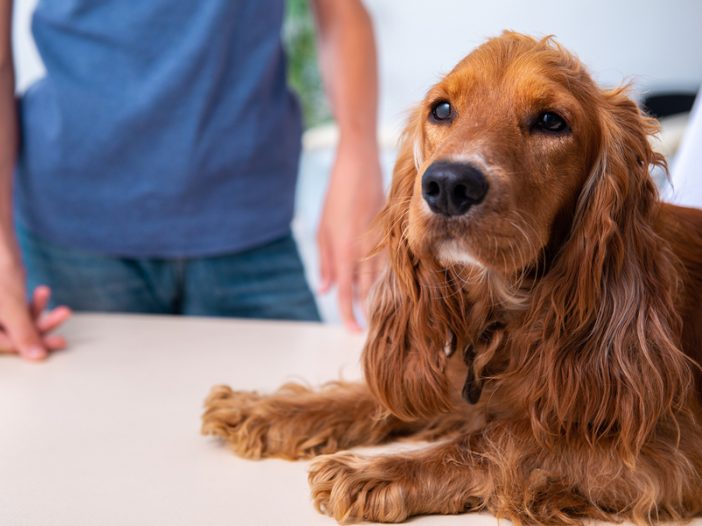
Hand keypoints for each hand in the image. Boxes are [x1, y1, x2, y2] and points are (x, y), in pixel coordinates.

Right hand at [0, 263, 70, 359]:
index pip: (3, 345)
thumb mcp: (11, 305)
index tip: (59, 342)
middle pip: (11, 334)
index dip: (32, 345)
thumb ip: (24, 332)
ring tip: (53, 299)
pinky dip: (30, 302)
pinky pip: (14, 308)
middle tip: (65, 318)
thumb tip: (38, 357)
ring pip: (15, 321)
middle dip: (40, 326)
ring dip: (37, 311)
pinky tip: (43, 291)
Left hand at [317, 142, 384, 330]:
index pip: (346, 294)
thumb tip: (324, 289)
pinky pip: (391, 263)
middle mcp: (363, 252)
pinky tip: (390, 285)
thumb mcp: (322, 229)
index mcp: (343, 253)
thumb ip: (324, 262)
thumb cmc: (336, 196)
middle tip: (367, 329)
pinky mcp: (391, 234)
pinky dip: (389, 277)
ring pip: (382, 279)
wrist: (359, 166)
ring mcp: (380, 243)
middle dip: (367, 312)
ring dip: (379, 297)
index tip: (352, 331)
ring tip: (380, 313)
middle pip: (367, 292)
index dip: (348, 315)